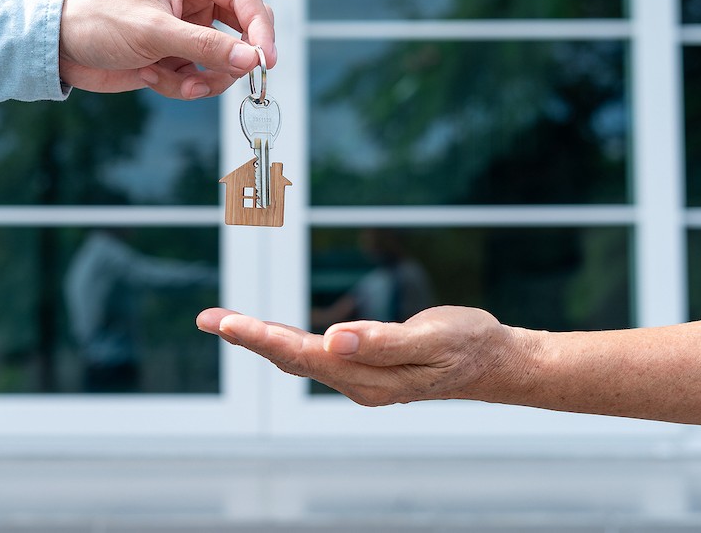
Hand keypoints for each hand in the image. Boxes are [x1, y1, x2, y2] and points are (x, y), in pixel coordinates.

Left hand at [58, 0, 275, 99]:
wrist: (60, 46)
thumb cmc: (99, 21)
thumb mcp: (154, 32)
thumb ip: (207, 46)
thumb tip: (251, 59)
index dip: (261, 30)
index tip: (266, 61)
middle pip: (243, 32)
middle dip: (233, 59)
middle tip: (225, 77)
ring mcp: (189, 30)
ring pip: (225, 62)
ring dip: (204, 78)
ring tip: (176, 81)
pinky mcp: (179, 56)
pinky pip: (202, 78)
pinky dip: (182, 86)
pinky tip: (151, 77)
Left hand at [196, 305, 525, 405]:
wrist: (493, 362)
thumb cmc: (468, 346)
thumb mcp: (433, 339)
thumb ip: (383, 341)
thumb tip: (335, 340)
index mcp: (369, 379)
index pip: (304, 356)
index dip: (262, 338)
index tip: (227, 323)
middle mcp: (356, 383)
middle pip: (290, 358)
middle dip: (247, 337)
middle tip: (207, 318)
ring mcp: (358, 377)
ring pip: (297, 356)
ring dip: (259, 337)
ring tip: (222, 321)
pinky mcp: (362, 366)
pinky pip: (312, 352)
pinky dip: (283, 338)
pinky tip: (265, 330)